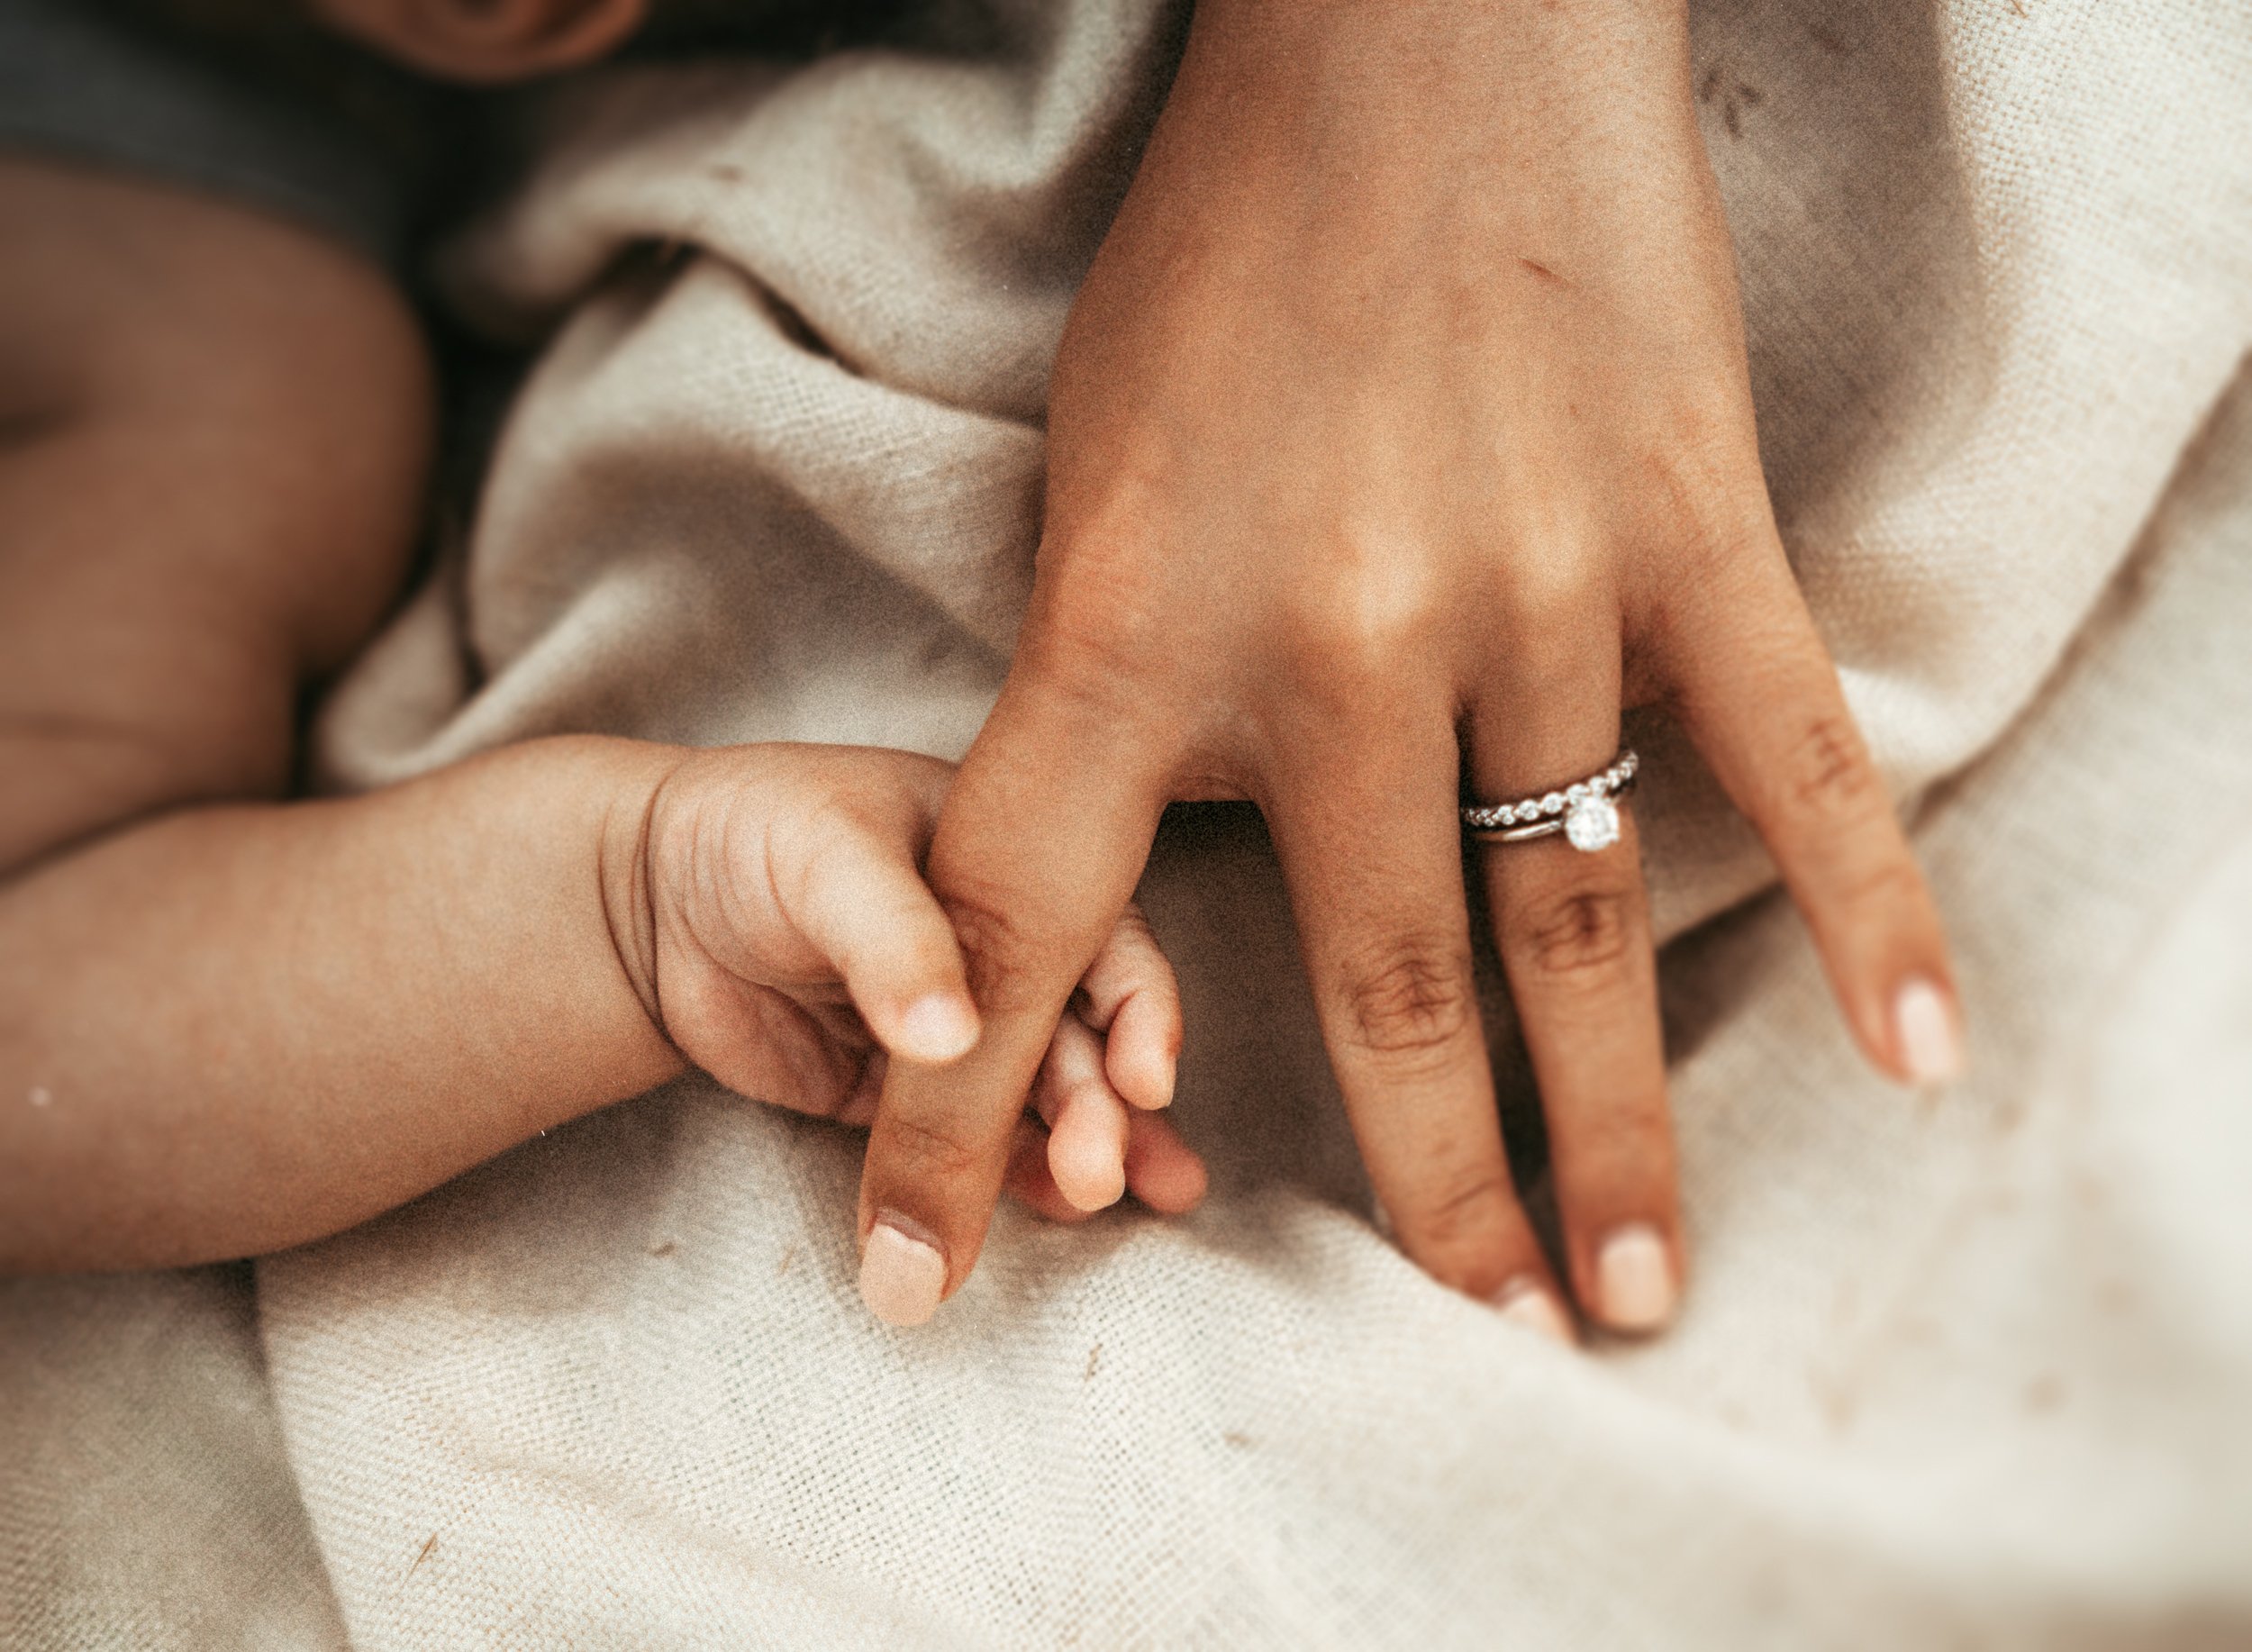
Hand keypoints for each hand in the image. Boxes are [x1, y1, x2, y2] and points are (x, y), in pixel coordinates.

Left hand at [639, 744, 1205, 1282]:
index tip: (1146, 1075)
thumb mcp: (829, 859)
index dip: (1136, 1007)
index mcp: (1016, 861)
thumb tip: (954, 1038)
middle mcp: (1010, 944)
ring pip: (1042, 1097)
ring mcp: (966, 1025)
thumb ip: (894, 942)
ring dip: (1080, 1151)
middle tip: (1099, 1168)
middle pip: (1080, 1033)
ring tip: (1105, 1201)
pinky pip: (974, 1143)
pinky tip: (1050, 1212)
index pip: (1102, 935)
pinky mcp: (914, 1094)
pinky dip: (1012, 1181)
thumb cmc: (755, 832)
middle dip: (1101, 1104)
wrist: (654, 899)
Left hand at [854, 0, 1959, 1336]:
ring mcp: (1532, 586)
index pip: (1019, 924)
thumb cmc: (1225, 248)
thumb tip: (1148, 857)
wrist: (1415, 23)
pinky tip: (1913, 1050)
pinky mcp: (1687, 520)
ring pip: (1567, 908)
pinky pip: (1783, 746)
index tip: (905, 1284)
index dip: (945, 1125)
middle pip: (1366, 980)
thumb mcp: (1091, 473)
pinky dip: (1858, 903)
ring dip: (1600, 1124)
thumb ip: (1113, 685)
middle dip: (1408, 1183)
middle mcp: (1336, 634)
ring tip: (1622, 1291)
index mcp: (1138, 618)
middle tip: (1450, 1328)